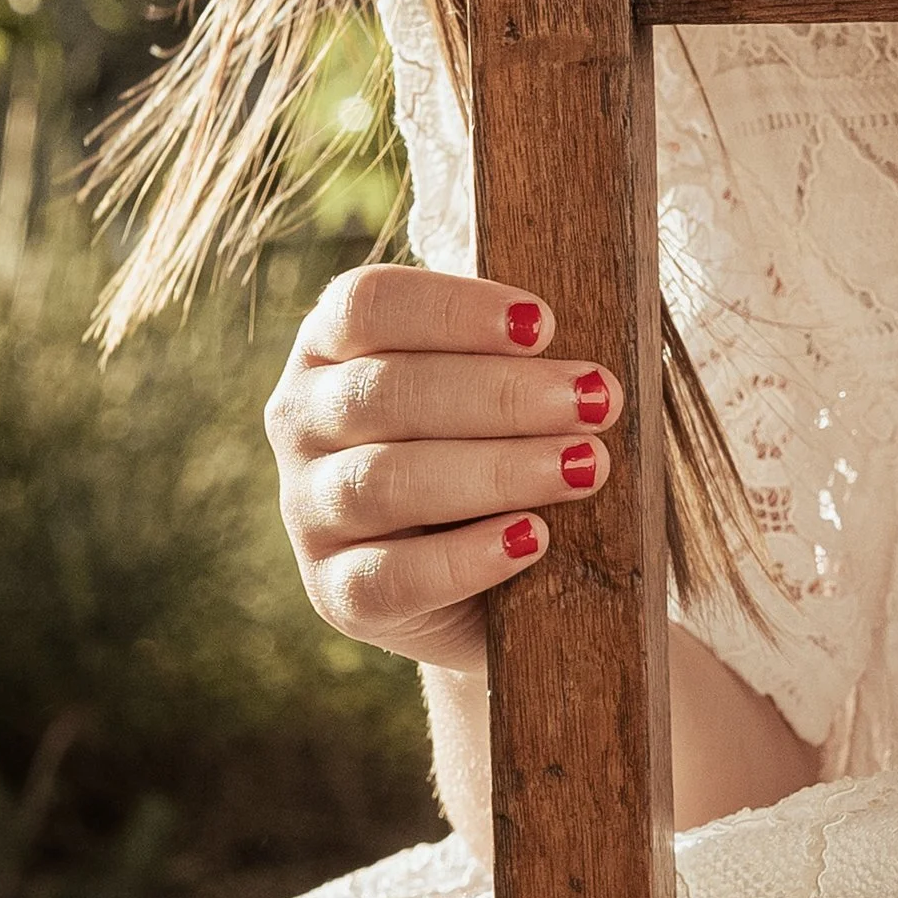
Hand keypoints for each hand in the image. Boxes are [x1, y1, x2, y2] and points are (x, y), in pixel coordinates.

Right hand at [265, 266, 622, 675]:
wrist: (492, 583)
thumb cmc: (500, 446)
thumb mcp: (502, 390)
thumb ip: (521, 358)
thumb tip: (587, 362)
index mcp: (331, 344)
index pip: (366, 304)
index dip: (453, 310)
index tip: (544, 324)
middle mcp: (302, 419)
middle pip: (387, 391)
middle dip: (502, 394)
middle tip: (595, 399)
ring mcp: (308, 511)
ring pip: (385, 481)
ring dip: (497, 469)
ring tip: (585, 466)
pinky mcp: (334, 594)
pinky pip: (388, 579)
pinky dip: (465, 558)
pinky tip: (530, 538)